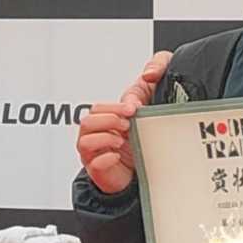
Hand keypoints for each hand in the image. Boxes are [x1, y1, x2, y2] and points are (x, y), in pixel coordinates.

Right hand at [75, 50, 172, 194]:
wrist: (154, 170)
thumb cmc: (150, 133)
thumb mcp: (157, 97)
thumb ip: (157, 70)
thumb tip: (149, 73)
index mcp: (108, 119)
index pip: (98, 108)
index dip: (115, 108)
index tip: (133, 109)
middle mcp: (100, 135)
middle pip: (87, 121)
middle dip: (109, 121)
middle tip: (128, 125)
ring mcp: (97, 154)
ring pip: (84, 142)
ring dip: (106, 139)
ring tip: (123, 141)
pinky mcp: (101, 172)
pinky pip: (94, 164)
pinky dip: (107, 159)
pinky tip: (119, 157)